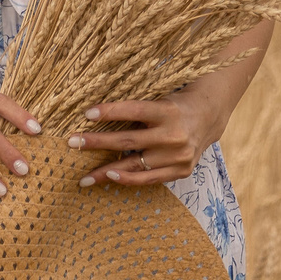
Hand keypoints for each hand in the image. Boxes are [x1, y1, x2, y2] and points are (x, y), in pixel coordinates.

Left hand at [66, 92, 225, 187]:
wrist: (208, 118)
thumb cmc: (174, 105)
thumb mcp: (159, 99)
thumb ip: (135, 110)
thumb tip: (95, 115)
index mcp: (168, 111)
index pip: (134, 110)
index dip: (110, 112)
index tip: (86, 114)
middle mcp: (174, 135)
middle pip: (128, 140)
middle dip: (96, 142)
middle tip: (72, 143)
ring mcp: (178, 156)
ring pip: (135, 165)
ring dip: (105, 171)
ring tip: (83, 178)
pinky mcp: (180, 171)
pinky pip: (148, 179)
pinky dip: (127, 179)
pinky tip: (109, 178)